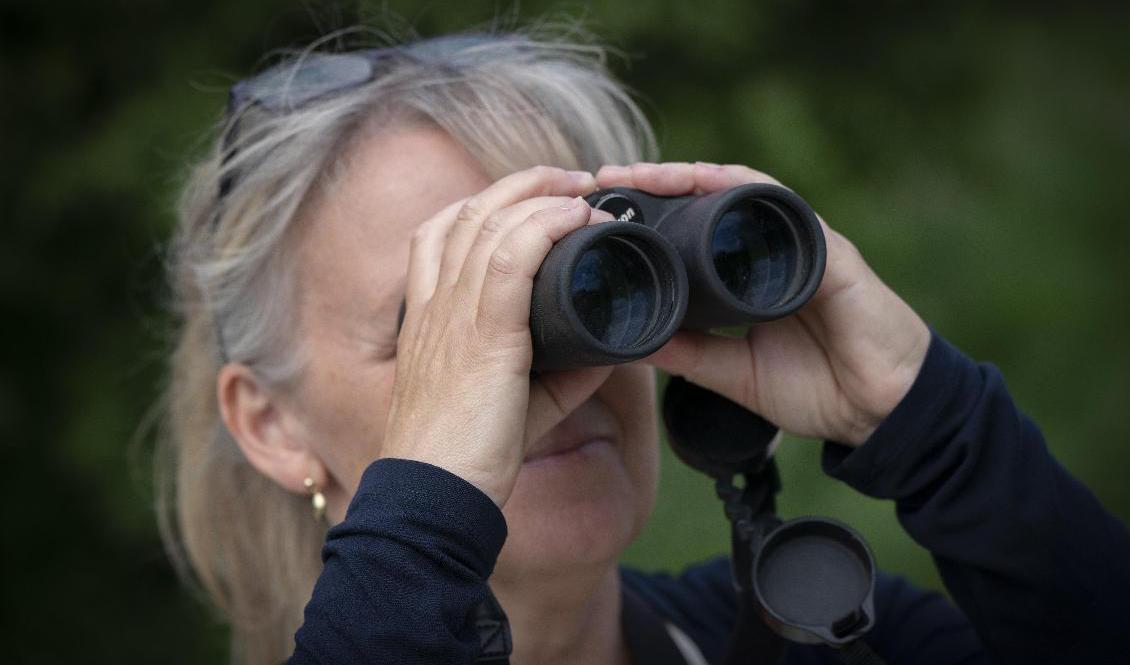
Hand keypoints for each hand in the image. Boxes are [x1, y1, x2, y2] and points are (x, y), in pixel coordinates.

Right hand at [382, 166, 613, 505]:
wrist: (437, 497)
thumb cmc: (467, 456)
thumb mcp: (516, 403)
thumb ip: (561, 373)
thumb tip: (611, 350)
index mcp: (428, 318)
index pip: (438, 234)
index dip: (485, 204)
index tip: (535, 199)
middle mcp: (435, 307)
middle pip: (468, 213)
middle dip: (523, 184)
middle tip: (573, 180)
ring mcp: (454, 317)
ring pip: (489, 224)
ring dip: (541, 194)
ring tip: (583, 190)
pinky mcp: (484, 336)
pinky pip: (510, 258)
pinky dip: (545, 225)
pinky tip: (575, 217)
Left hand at [596, 162, 930, 445]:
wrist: (881, 411)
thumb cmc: (817, 386)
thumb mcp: (733, 373)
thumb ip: (688, 354)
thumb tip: (631, 339)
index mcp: (748, 274)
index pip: (693, 228)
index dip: (651, 215)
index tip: (602, 211)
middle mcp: (772, 249)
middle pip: (710, 199)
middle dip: (659, 182)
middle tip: (607, 176)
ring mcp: (802, 245)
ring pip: (741, 191)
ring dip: (691, 175)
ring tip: (645, 173)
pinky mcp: (830, 253)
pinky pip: (785, 208)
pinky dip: (744, 190)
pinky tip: (708, 179)